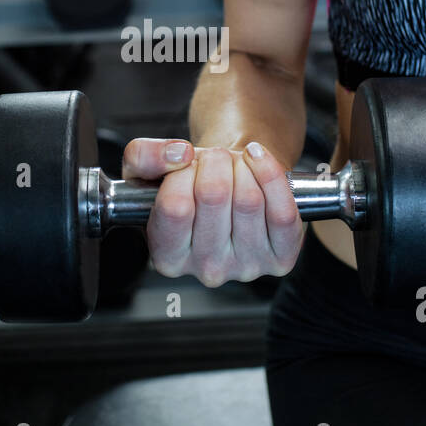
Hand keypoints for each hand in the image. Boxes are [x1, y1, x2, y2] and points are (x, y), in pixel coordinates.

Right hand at [121, 138, 303, 287]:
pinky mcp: (280, 258)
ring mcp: (246, 267)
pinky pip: (282, 213)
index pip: (174, 206)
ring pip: (249, 199)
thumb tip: (179, 155)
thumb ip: (143, 157)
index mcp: (168, 257)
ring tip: (235, 165)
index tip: (186, 163)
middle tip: (215, 158)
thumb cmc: (188, 185)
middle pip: (214, 196)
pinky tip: (259, 162)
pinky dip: (272, 174)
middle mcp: (206, 270)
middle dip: (216, 161)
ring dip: (243, 165)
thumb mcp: (146, 171)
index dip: (182, 172)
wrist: (230, 188)